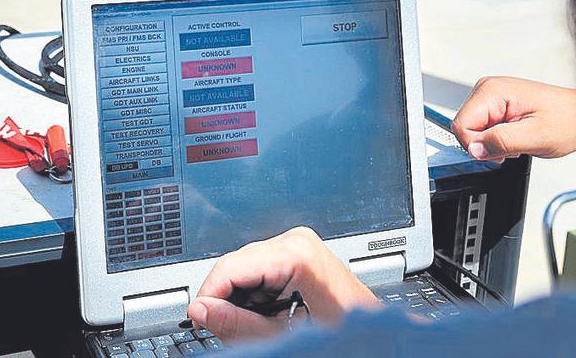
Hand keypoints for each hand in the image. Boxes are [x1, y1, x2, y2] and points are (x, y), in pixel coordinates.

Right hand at [187, 227, 376, 342]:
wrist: (376, 332)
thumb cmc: (346, 331)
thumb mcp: (284, 334)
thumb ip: (238, 324)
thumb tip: (202, 310)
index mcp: (297, 253)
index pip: (231, 266)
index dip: (209, 294)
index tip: (200, 319)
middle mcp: (295, 240)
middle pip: (235, 266)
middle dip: (226, 299)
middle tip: (228, 330)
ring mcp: (296, 244)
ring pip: (244, 269)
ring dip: (241, 299)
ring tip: (260, 325)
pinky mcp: (295, 254)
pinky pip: (258, 271)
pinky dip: (255, 295)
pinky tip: (269, 314)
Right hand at [451, 77, 575, 160]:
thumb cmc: (567, 121)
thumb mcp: (534, 137)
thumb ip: (500, 142)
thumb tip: (474, 149)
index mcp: (492, 91)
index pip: (461, 125)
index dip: (478, 145)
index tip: (500, 150)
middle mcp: (488, 89)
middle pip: (465, 127)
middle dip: (487, 144)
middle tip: (513, 144)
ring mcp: (492, 97)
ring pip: (474, 130)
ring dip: (494, 143)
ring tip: (519, 138)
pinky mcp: (497, 106)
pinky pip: (484, 129)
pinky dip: (498, 139)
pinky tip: (516, 135)